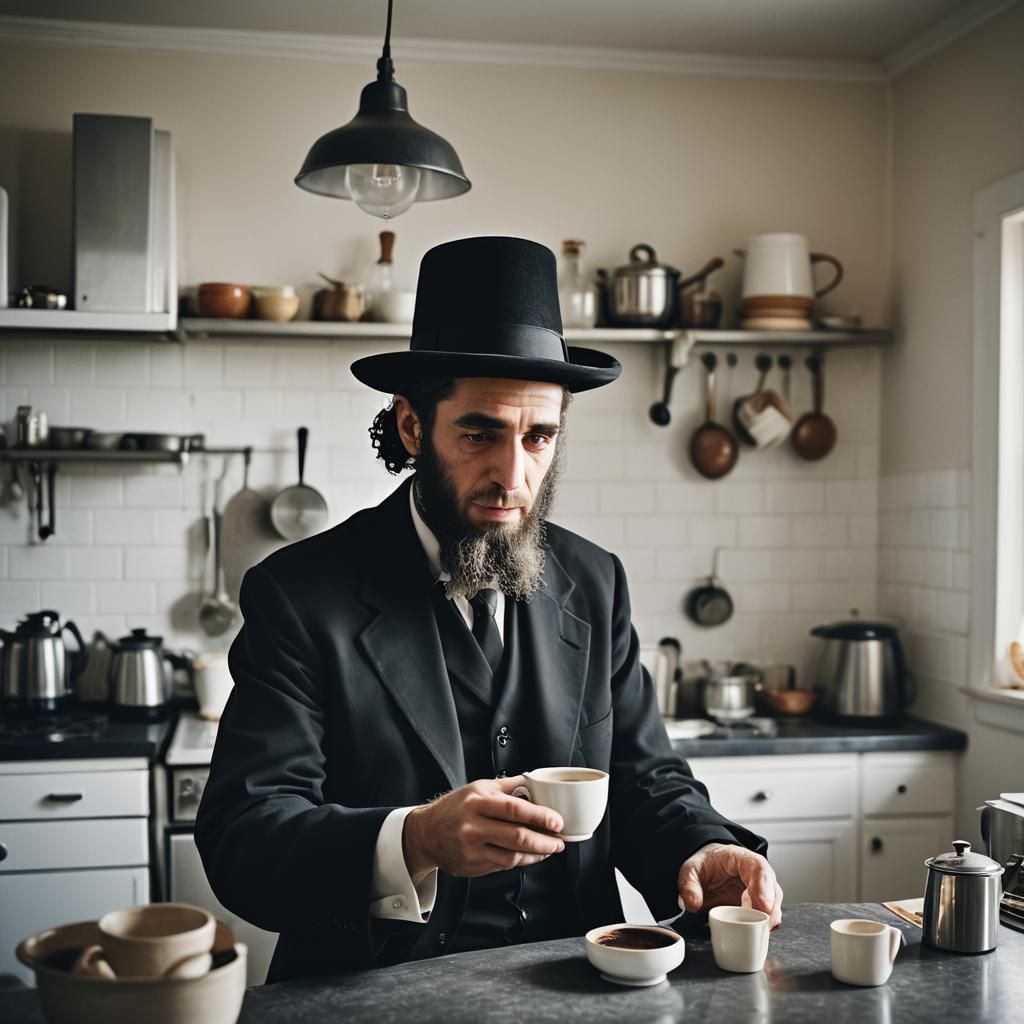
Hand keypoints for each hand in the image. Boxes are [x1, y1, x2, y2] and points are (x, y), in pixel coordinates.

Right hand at [403, 776, 564, 882]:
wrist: (426, 833)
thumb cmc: (455, 808)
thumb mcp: (478, 788)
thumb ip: (507, 786)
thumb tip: (534, 782)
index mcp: (477, 801)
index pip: (514, 809)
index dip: (539, 816)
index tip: (556, 821)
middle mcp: (473, 825)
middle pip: (517, 836)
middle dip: (544, 841)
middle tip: (559, 840)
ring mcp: (472, 848)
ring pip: (513, 855)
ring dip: (537, 854)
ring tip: (550, 848)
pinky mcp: (473, 865)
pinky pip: (504, 865)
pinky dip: (522, 861)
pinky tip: (532, 856)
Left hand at [677, 842, 783, 928]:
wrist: (710, 866)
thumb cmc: (706, 865)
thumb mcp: (691, 870)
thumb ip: (689, 885)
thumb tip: (691, 903)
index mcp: (743, 859)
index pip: (759, 868)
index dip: (764, 887)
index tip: (763, 906)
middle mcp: (758, 874)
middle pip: (773, 891)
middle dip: (769, 911)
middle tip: (761, 927)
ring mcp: (763, 890)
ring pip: (774, 906)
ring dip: (768, 922)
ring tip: (756, 933)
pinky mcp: (761, 906)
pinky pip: (769, 918)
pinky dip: (764, 928)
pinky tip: (755, 935)